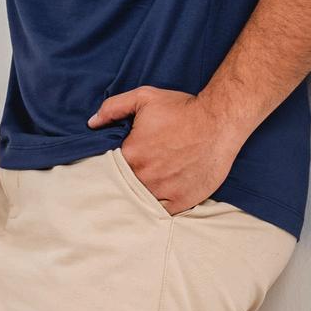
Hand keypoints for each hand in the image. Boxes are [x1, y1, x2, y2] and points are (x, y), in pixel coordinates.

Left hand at [86, 86, 244, 214]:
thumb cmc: (182, 109)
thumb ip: (113, 108)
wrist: (219, 121)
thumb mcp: (144, 98)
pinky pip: (161, 213)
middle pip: (125, 187)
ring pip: (141, 201)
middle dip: (126, 183)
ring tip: (145, 190)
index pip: (110, 168)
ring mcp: (163, 191)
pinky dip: (158, 209)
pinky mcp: (181, 201)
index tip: (121, 165)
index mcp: (131, 154)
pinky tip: (158, 201)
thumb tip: (92, 123)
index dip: (114, 167)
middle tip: (134, 178)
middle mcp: (144, 176)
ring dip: (140, 197)